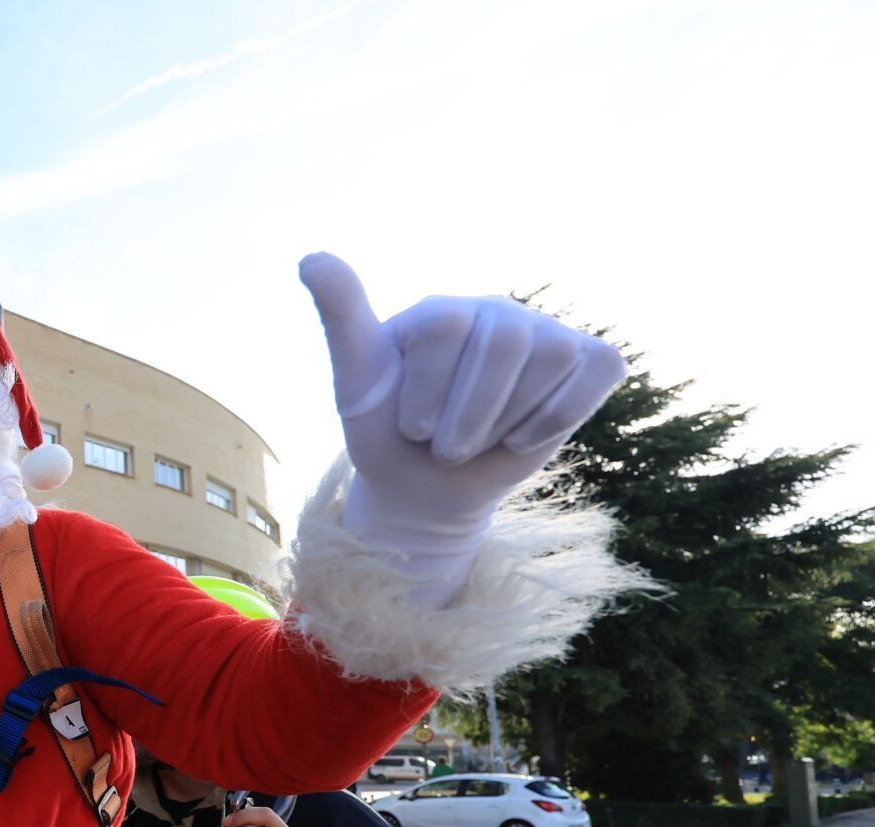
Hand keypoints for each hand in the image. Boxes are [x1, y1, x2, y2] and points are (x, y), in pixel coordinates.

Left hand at [300, 254, 626, 599]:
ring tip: (480, 440)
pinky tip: (523, 436)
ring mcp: (547, 334)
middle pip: (507, 342)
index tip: (410, 427)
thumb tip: (310, 257)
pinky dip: (558, 416)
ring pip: (551, 358)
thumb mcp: (356, 381)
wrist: (430, 490)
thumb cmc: (390, 434)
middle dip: (470, 416)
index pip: (447, 326)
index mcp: (441, 311)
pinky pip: (594, 373)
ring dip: (507, 422)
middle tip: (444, 446)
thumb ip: (341, 317)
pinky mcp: (588, 363)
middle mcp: (497, 312)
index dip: (429, 392)